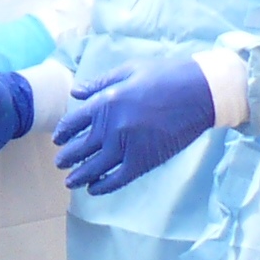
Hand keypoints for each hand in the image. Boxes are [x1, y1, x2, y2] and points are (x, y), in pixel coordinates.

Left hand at [55, 58, 218, 194]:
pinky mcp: (145, 161)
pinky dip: (103, 186)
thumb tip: (75, 92)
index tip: (58, 139)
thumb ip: (100, 83)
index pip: (73, 122)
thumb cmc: (166, 75)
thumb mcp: (129, 70)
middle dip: (66, 158)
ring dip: (79, 176)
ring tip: (70, 181)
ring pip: (94, 168)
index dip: (62, 133)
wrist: (201, 92)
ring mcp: (127, 146)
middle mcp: (111, 127)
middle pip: (79, 148)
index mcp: (105, 102)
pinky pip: (117, 179)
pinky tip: (95, 189)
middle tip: (60, 164)